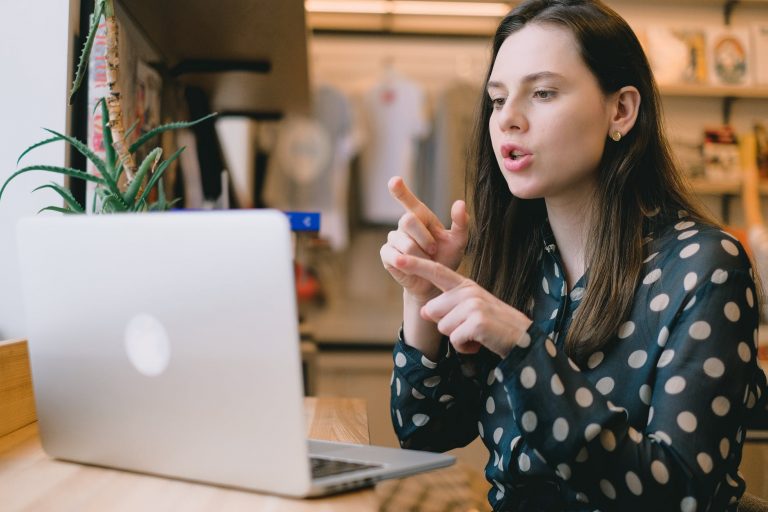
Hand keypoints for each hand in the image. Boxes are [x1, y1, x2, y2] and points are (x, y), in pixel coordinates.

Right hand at [380, 176, 468, 302]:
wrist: (435, 283)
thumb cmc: (446, 259)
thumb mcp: (458, 242)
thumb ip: (461, 223)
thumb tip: (460, 203)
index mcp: (421, 217)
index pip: (408, 200)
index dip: (400, 190)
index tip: (394, 180)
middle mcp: (405, 225)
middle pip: (407, 221)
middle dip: (424, 238)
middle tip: (434, 250)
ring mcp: (393, 239)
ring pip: (404, 243)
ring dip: (420, 255)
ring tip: (425, 262)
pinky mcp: (386, 254)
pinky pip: (394, 255)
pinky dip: (407, 263)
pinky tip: (411, 266)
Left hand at [393, 254, 532, 357]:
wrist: (522, 338)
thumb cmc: (493, 325)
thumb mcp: (469, 311)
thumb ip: (446, 307)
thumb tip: (422, 310)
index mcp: (465, 285)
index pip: (436, 272)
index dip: (416, 265)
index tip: (397, 258)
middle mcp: (468, 291)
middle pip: (432, 311)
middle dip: (446, 325)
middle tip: (469, 327)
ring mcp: (473, 305)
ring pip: (442, 327)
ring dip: (457, 338)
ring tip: (476, 334)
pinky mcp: (477, 322)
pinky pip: (455, 340)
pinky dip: (465, 347)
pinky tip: (479, 342)